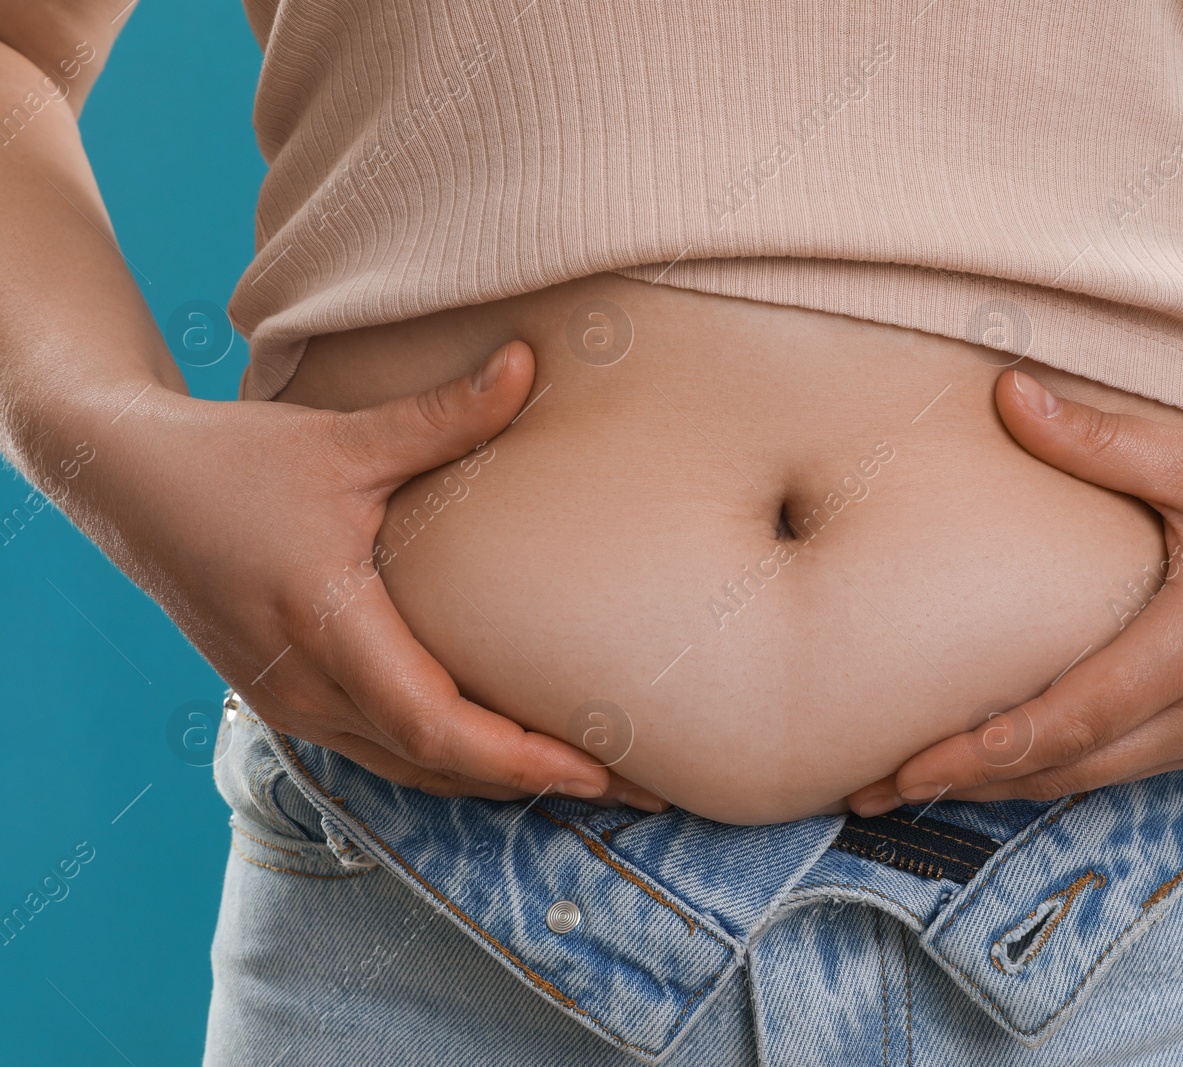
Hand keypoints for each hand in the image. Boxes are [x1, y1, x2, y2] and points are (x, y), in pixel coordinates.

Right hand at [84, 340, 663, 807]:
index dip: (519, 758)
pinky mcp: (286, 698)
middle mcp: (308, 688)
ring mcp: (291, 703)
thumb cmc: (234, 462)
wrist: (129, 486)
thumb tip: (526, 362)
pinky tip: (498, 754)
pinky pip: (379, 751)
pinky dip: (447, 762)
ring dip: (493, 781)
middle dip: (533, 783)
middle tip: (630, 787)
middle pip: (435, 766)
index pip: (437, 728)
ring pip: (407, 769)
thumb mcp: (342, 439)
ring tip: (580, 780)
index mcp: (328, 630)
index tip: (595, 771)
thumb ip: (441, 414)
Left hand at [849, 369, 1182, 810]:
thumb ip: (1102, 440)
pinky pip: (1133, 767)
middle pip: (1070, 767)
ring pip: (1099, 777)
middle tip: (869, 790)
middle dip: (966, 783)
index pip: (1072, 718)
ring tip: (917, 785)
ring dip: (1008, 784)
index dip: (981, 749)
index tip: (900, 767)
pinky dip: (1063, 768)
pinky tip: (1008, 762)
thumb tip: (1003, 391)